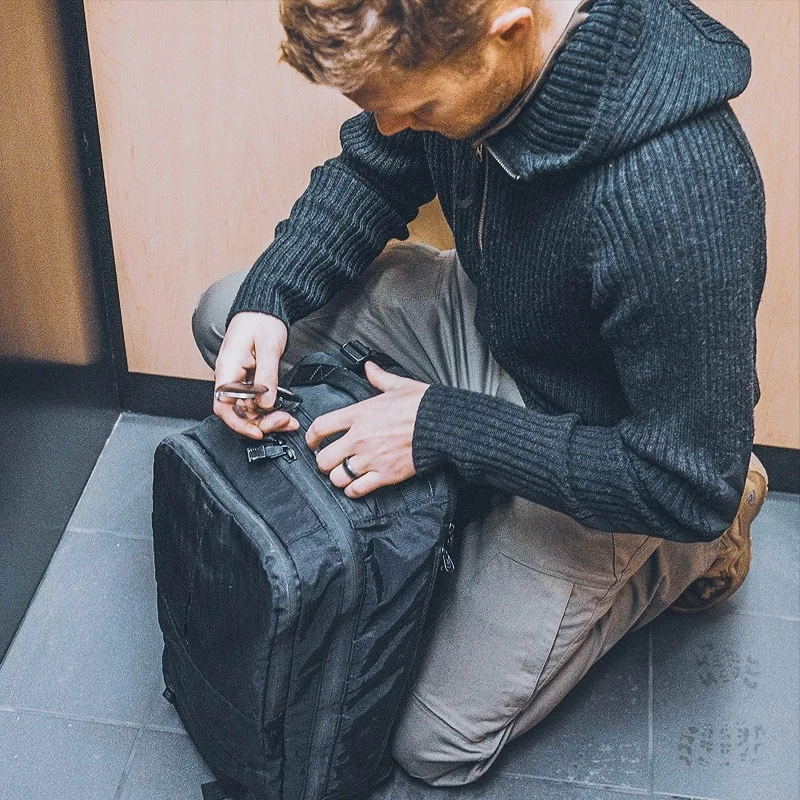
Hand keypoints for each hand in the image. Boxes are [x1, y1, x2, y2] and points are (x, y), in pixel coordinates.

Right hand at [213, 312, 299, 438]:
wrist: (266, 309)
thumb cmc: (262, 321)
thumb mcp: (268, 348)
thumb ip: (267, 376)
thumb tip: (266, 402)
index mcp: (228, 368)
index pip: (223, 405)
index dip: (238, 423)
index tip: (257, 432)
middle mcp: (230, 377)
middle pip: (238, 412)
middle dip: (260, 422)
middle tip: (284, 422)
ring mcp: (240, 380)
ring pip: (249, 410)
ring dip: (268, 418)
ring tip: (289, 420)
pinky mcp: (251, 381)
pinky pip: (258, 402)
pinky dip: (271, 410)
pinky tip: (284, 412)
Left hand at [306, 361, 429, 497]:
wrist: (441, 425)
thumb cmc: (422, 405)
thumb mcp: (398, 385)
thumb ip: (379, 377)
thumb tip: (370, 368)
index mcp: (359, 414)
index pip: (320, 427)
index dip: (311, 437)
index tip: (313, 441)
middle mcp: (360, 438)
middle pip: (324, 459)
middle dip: (323, 461)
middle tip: (328, 460)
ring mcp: (371, 458)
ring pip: (337, 477)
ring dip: (338, 477)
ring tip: (342, 473)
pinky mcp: (384, 475)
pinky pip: (357, 489)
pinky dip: (353, 490)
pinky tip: (355, 484)